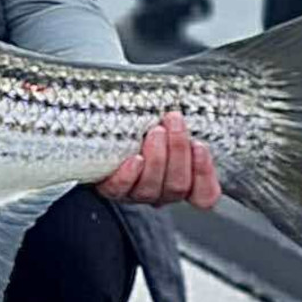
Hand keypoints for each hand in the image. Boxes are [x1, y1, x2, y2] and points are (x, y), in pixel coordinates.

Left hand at [96, 111, 220, 210]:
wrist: (96, 140)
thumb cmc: (140, 129)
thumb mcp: (166, 126)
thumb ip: (177, 127)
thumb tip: (186, 106)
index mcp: (181, 182)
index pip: (204, 193)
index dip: (204, 173)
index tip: (199, 145)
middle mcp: (161, 193)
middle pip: (178, 185)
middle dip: (178, 150)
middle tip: (174, 121)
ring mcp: (136, 194)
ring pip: (152, 188)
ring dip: (157, 158)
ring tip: (155, 132)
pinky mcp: (111, 190)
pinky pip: (120, 189)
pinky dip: (129, 175)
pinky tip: (134, 159)